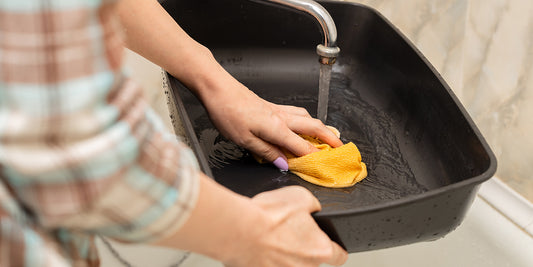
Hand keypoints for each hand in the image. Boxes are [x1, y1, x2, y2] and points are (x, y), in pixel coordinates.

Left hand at [201, 82, 342, 169]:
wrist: (217, 88)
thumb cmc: (227, 113)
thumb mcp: (244, 141)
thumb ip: (266, 153)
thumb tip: (284, 164)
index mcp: (277, 128)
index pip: (303, 145)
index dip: (316, 156)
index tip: (326, 165)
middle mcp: (282, 117)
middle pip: (313, 126)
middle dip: (330, 138)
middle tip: (341, 147)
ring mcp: (277, 109)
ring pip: (307, 117)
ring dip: (320, 127)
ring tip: (328, 136)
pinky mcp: (271, 105)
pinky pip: (297, 112)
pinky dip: (307, 119)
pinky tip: (303, 123)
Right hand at [224, 186, 347, 266]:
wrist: (238, 229)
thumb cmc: (268, 216)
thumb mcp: (301, 196)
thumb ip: (313, 206)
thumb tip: (313, 208)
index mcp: (320, 250)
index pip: (340, 256)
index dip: (336, 248)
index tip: (330, 244)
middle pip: (310, 259)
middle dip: (302, 247)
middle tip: (288, 232)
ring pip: (289, 264)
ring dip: (283, 253)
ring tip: (270, 236)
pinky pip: (269, 264)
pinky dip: (265, 257)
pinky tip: (258, 244)